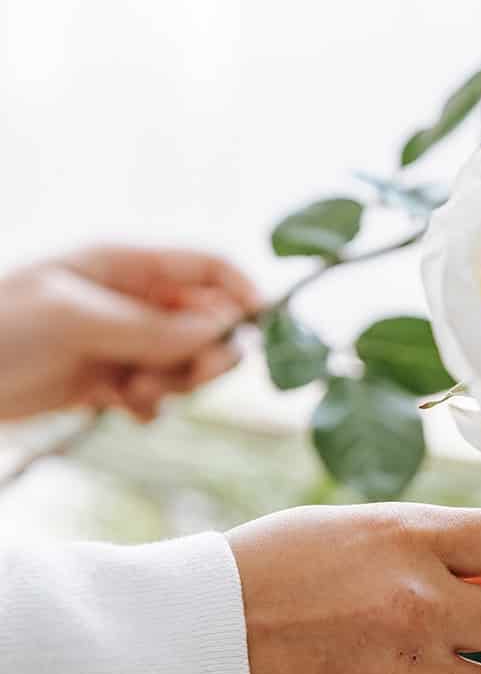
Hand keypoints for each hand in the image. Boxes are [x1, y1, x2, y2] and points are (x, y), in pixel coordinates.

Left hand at [0, 244, 258, 420]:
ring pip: (182, 362)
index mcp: (124, 263)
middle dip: (205, 352)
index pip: (207, 266)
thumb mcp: (78, 319)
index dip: (241, 293)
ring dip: (173, 383)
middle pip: (204, 320)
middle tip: (194, 377)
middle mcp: (128, 298)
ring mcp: (117, 339)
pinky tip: (124, 409)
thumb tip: (222, 332)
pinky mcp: (102, 378)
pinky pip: (153, 392)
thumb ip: (153, 327)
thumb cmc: (0, 326)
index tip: (262, 332)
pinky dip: (149, 405)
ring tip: (136, 393)